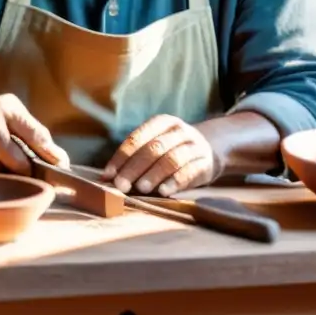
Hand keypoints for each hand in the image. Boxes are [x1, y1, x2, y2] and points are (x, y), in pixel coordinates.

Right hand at [0, 93, 68, 174]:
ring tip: (12, 172)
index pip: (34, 135)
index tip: (59, 169)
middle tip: (32, 176)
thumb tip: (62, 163)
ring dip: (8, 175)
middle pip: (12, 158)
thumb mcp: (19, 117)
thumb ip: (38, 137)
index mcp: (8, 107)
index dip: (48, 155)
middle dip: (25, 170)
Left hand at [101, 114, 220, 196]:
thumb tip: (105, 178)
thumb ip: (134, 159)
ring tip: (141, 189)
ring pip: (171, 159)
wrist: (211, 149)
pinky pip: (189, 171)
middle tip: (121, 185)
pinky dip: (175, 182)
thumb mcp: (156, 145)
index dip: (121, 157)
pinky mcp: (205, 163)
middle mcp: (179, 131)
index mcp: (162, 122)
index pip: (137, 138)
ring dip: (154, 174)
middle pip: (153, 148)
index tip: (108, 175)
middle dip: (134, 168)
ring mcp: (194, 146)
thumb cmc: (172, 150)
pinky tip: (163, 192)